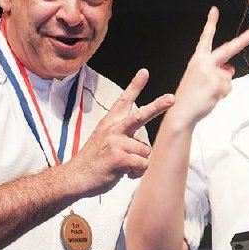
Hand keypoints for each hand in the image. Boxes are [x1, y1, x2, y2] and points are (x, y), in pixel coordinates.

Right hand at [65, 68, 175, 194]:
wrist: (76, 177)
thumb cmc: (94, 160)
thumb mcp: (104, 139)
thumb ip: (122, 135)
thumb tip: (144, 146)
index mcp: (110, 123)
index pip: (123, 101)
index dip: (135, 85)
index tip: (144, 72)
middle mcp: (113, 129)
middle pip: (141, 115)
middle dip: (158, 106)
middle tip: (172, 98)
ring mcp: (116, 143)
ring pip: (145, 150)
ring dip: (139, 162)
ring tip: (124, 165)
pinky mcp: (119, 158)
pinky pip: (142, 164)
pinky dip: (137, 172)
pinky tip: (124, 173)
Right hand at [169, 6, 248, 127]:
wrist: (181, 112)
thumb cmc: (190, 95)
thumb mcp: (201, 77)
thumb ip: (216, 69)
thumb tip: (230, 68)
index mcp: (197, 59)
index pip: (205, 38)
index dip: (210, 23)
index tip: (215, 10)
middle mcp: (204, 62)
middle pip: (227, 49)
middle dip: (241, 41)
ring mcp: (211, 73)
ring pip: (228, 76)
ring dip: (222, 86)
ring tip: (207, 93)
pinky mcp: (217, 84)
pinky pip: (228, 87)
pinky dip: (222, 94)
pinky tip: (210, 97)